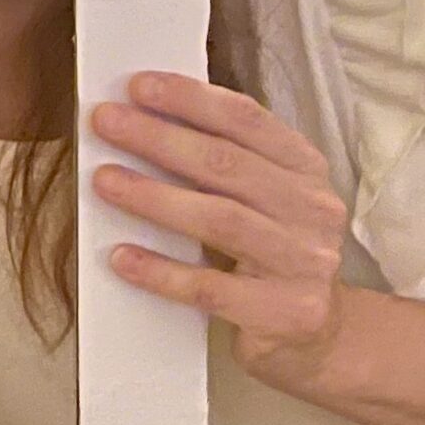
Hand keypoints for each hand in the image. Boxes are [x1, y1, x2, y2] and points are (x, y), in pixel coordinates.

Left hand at [91, 71, 350, 391]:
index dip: (191, 99)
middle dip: (160, 138)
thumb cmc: (275, 255)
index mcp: (305, 170)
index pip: (247, 120)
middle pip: (227, 165)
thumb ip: (225, 164)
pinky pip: (210, 288)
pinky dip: (161, 271)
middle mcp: (311, 210)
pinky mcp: (282, 312)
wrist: (320, 337)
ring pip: (220, 220)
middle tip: (106, 122)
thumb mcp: (267, 199)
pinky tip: (122, 257)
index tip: (138, 86)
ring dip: (155, 197)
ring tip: (104, 180)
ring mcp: (302, 262)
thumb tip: (146, 121)